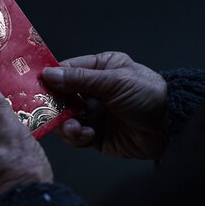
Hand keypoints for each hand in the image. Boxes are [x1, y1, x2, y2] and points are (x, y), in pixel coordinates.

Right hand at [42, 52, 167, 159]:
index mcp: (100, 68)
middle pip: (62, 97)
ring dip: (66, 124)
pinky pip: (78, 136)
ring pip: (66, 118)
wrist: (170, 125)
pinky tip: (88, 134)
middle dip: (55, 105)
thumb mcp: (114, 81)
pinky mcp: (98, 135)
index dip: (50, 78)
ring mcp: (95, 113)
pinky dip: (78, 136)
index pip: (67, 70)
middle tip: (47, 111)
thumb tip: (48, 75)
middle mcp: (95, 90)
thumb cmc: (148, 94)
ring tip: (75, 127)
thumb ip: (80, 79)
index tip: (33, 85)